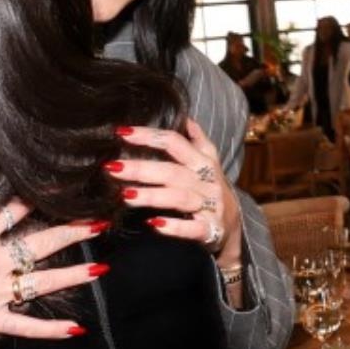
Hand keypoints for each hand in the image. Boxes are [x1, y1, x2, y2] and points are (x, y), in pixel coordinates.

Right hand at [0, 193, 108, 347]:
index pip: (16, 210)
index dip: (42, 198)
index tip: (65, 189)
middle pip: (41, 243)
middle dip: (73, 231)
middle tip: (99, 222)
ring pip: (41, 283)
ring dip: (73, 276)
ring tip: (100, 268)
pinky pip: (25, 325)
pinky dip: (51, 330)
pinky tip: (77, 328)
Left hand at [110, 120, 241, 269]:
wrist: (235, 228)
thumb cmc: (212, 191)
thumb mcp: (210, 163)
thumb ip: (198, 141)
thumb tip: (187, 118)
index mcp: (203, 162)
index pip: (174, 143)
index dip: (149, 136)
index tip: (122, 132)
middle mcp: (206, 182)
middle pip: (172, 171)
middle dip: (142, 168)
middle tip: (113, 167)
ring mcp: (210, 206)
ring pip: (179, 198)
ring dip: (152, 196)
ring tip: (125, 195)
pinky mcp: (211, 230)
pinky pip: (193, 228)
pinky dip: (175, 226)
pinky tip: (154, 224)